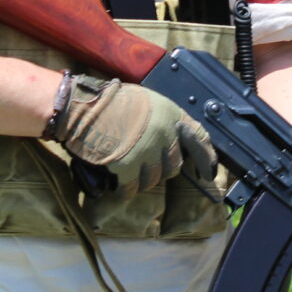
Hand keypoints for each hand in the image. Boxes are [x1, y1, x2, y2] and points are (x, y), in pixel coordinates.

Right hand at [49, 75, 216, 197]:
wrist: (82, 107)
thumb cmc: (108, 100)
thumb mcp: (145, 101)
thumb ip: (162, 120)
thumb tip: (170, 140)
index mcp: (171, 113)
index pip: (200, 138)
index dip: (207, 158)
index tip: (209, 172)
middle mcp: (164, 133)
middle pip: (174, 165)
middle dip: (161, 168)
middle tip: (143, 164)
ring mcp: (147, 152)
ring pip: (154, 180)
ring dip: (142, 179)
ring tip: (126, 169)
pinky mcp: (128, 168)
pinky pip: (131, 189)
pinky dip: (124, 190)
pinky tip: (117, 185)